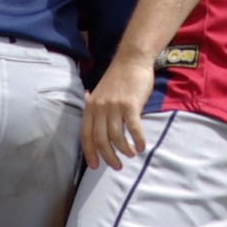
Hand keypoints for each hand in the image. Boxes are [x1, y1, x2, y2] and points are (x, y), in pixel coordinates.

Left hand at [81, 54, 153, 170]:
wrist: (131, 60)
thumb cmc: (117, 78)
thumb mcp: (99, 91)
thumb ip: (94, 104)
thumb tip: (87, 108)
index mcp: (90, 107)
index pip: (86, 135)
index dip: (89, 153)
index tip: (95, 166)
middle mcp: (99, 108)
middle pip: (100, 140)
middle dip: (108, 157)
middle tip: (117, 166)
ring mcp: (114, 106)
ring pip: (116, 136)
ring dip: (124, 150)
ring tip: (130, 154)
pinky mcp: (130, 105)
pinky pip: (133, 128)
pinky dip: (137, 140)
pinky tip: (141, 147)